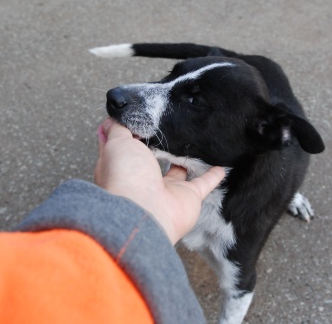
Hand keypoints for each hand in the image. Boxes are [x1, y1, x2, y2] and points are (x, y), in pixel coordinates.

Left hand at [94, 118, 224, 244]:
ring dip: (184, 160)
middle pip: (151, 161)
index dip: (126, 134)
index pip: (124, 148)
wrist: (144, 211)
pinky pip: (204, 183)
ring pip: (178, 171)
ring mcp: (166, 190)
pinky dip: (213, 176)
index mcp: (123, 168)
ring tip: (191, 144)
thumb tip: (111, 120)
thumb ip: (117, 130)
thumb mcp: (116, 144)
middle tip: (165, 129)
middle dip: (156, 148)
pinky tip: (220, 167)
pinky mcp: (188, 197)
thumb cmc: (126, 177)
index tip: (133, 119)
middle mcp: (143, 181)